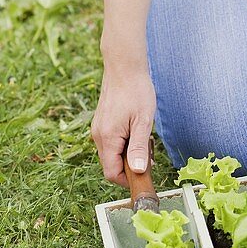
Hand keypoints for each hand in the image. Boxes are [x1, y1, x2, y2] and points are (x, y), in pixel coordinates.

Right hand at [91, 64, 155, 188]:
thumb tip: (138, 171)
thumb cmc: (136, 91)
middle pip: (111, 164)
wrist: (124, 67)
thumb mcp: (143, 121)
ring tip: (144, 138)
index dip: (127, 179)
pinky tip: (136, 130)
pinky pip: (111, 142)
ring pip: (111, 153)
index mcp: (107, 138)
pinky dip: (123, 143)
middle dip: (129, 165)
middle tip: (148, 153)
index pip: (111, 173)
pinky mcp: (102, 123)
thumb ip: (139, 148)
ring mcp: (98, 129)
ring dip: (127, 153)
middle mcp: (98, 135)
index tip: (144, 174)